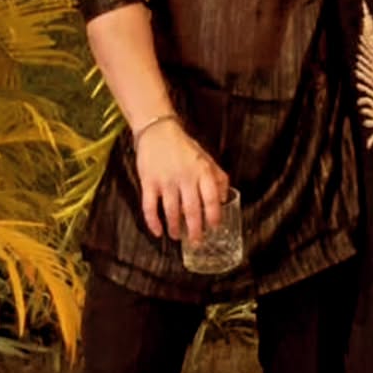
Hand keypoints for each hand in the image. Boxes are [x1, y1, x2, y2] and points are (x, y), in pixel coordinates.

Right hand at [135, 119, 228, 241]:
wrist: (158, 132)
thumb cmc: (184, 147)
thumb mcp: (206, 159)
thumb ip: (218, 177)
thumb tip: (224, 199)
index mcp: (202, 171)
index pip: (212, 199)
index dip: (214, 216)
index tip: (214, 227)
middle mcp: (185, 177)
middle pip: (192, 210)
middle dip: (195, 230)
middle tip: (197, 241)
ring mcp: (166, 181)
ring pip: (172, 212)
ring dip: (175, 228)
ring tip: (177, 236)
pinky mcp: (148, 182)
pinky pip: (150, 207)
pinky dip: (153, 222)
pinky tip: (158, 232)